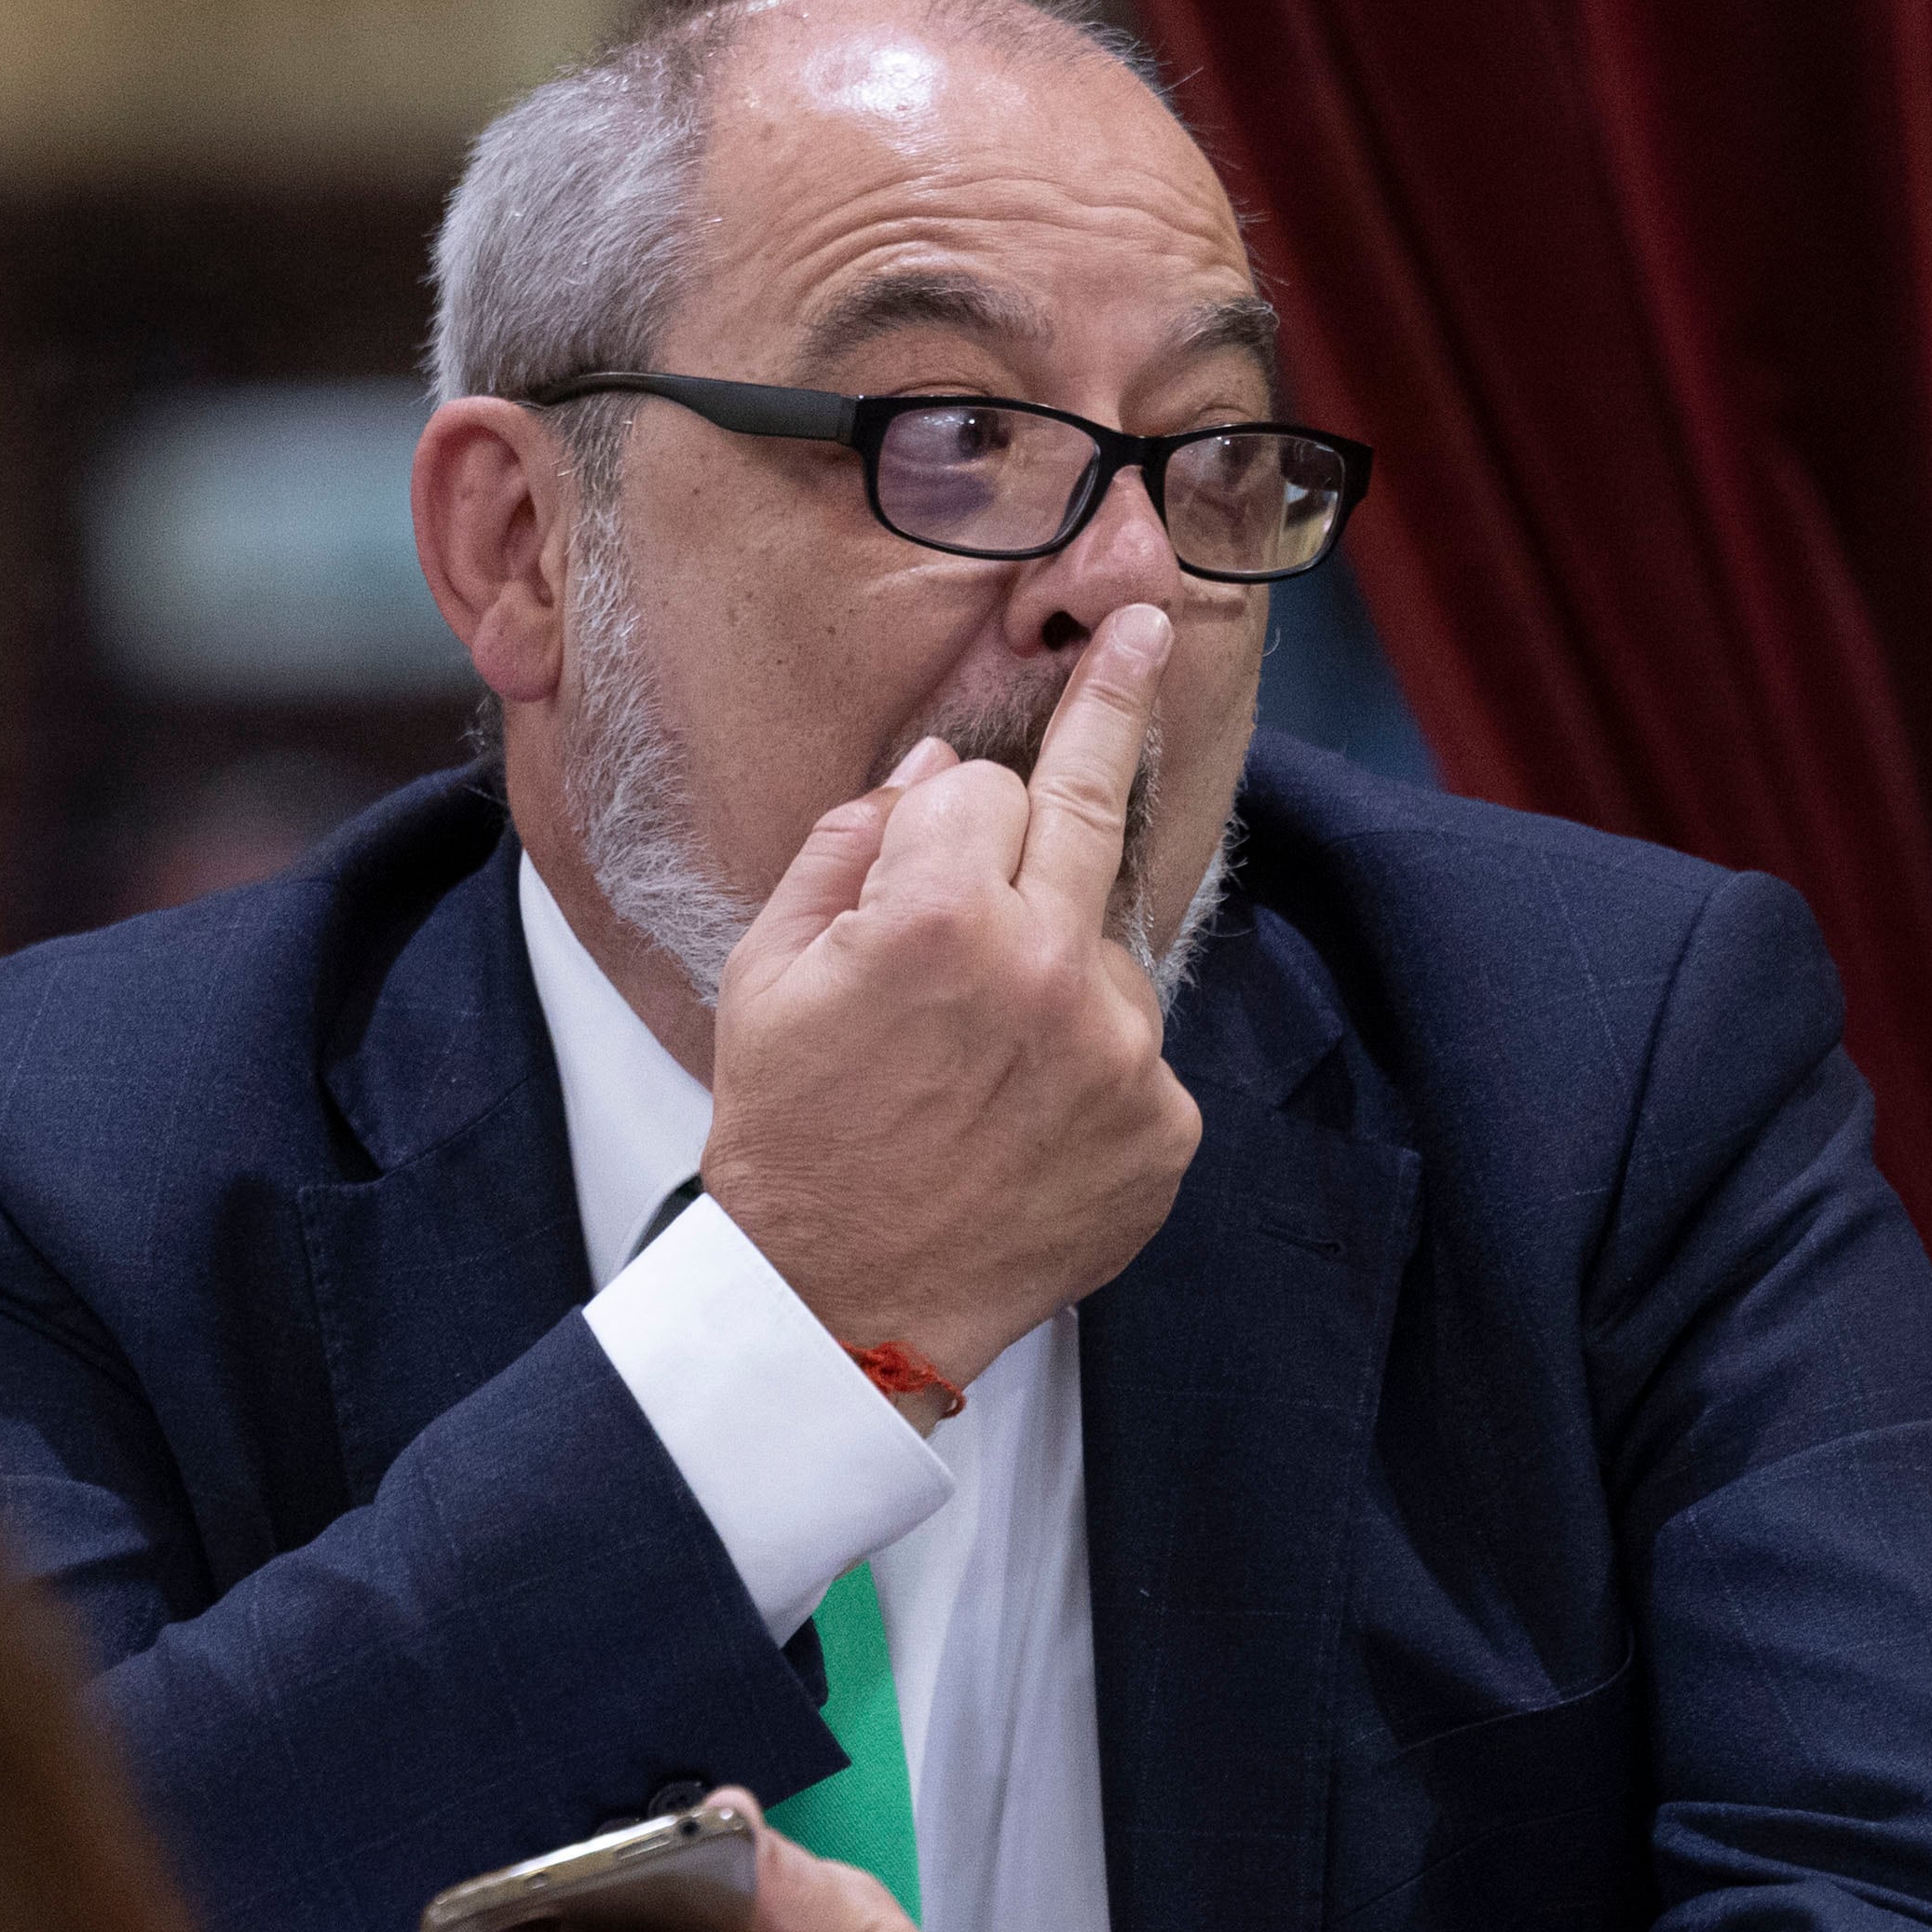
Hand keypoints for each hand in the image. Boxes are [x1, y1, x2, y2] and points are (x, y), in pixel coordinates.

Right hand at [700, 604, 1203, 1390]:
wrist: (838, 1303)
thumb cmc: (792, 1132)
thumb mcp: (768, 969)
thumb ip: (852, 843)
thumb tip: (938, 766)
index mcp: (937, 916)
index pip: (982, 790)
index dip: (943, 823)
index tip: (945, 819)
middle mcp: (1045, 970)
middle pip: (1089, 803)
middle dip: (1114, 699)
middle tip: (1144, 628)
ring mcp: (1119, 1053)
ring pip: (1106, 943)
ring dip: (1058, 966)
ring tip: (980, 1058)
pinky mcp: (1163, 1128)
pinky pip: (1138, 1049)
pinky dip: (1092, 1066)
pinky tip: (1024, 1117)